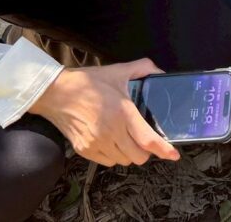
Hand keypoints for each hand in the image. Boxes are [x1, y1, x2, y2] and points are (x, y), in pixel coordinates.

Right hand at [29, 60, 178, 166]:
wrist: (56, 93)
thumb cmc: (87, 82)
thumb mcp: (118, 71)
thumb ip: (143, 68)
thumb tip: (160, 72)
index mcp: (123, 113)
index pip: (148, 139)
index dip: (164, 150)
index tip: (174, 154)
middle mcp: (111, 132)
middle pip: (138, 156)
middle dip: (146, 150)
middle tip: (145, 139)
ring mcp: (97, 144)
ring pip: (123, 161)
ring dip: (130, 153)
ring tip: (127, 138)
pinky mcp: (85, 150)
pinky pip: (107, 162)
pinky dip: (114, 156)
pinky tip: (112, 142)